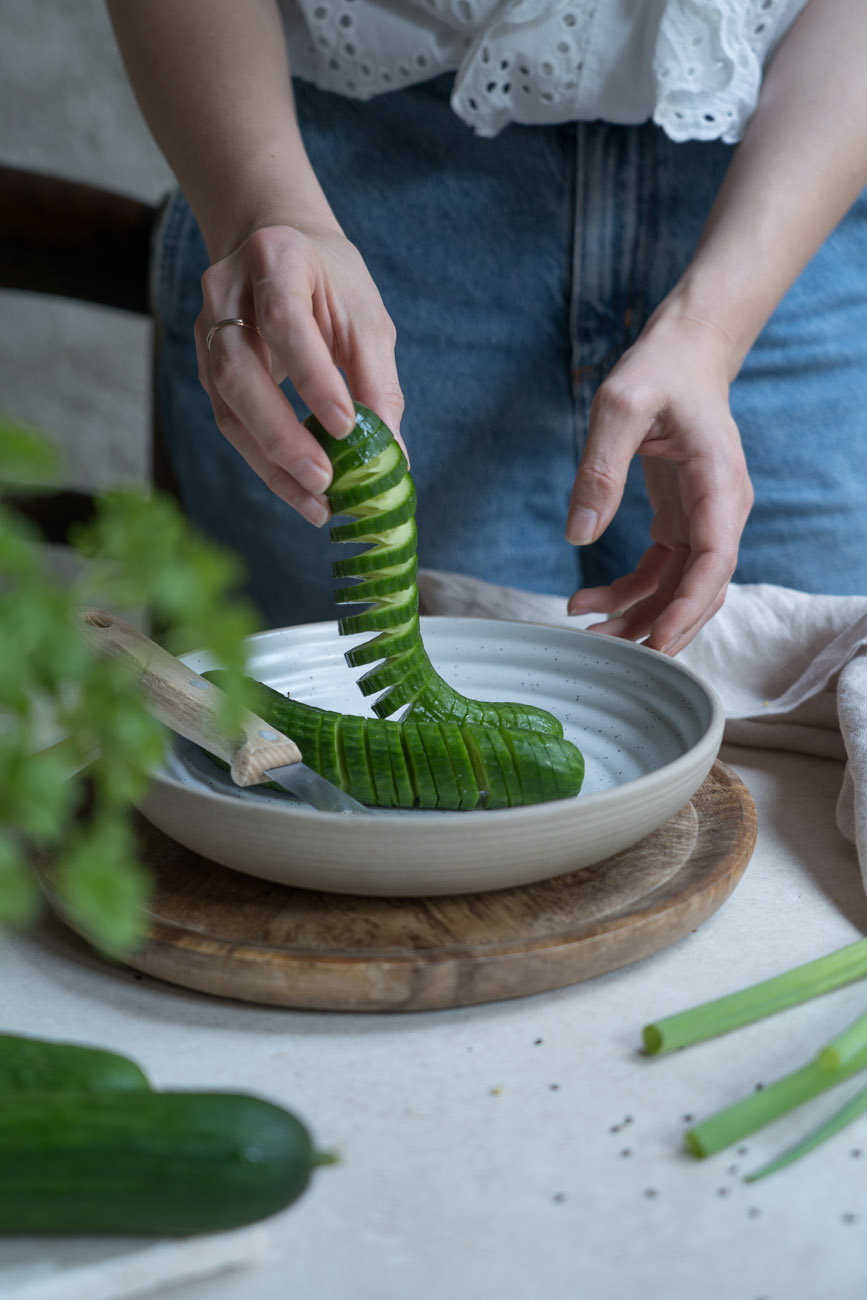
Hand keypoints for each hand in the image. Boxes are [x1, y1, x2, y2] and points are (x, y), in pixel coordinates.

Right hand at [195, 223, 403, 525]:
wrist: (278, 246)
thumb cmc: (332, 282)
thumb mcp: (366, 317)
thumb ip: (377, 381)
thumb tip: (392, 457)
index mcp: (274, 259)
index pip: (283, 321)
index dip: (311, 377)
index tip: (345, 428)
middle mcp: (226, 291)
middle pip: (239, 370)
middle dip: (281, 434)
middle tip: (324, 481)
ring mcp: (207, 330)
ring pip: (227, 404)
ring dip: (271, 462)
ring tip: (316, 503)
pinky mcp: (207, 366)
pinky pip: (230, 421)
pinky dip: (265, 462)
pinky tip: (298, 491)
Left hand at [566, 311, 753, 653]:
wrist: (685, 352)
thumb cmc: (658, 370)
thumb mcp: (620, 406)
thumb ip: (599, 469)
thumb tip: (578, 537)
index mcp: (719, 482)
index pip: (716, 560)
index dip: (689, 606)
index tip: (659, 641)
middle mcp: (721, 509)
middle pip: (702, 588)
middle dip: (659, 626)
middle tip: (607, 649)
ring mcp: (704, 519)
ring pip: (680, 588)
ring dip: (639, 617)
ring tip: (587, 630)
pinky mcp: (682, 521)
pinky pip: (661, 573)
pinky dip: (629, 593)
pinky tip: (588, 600)